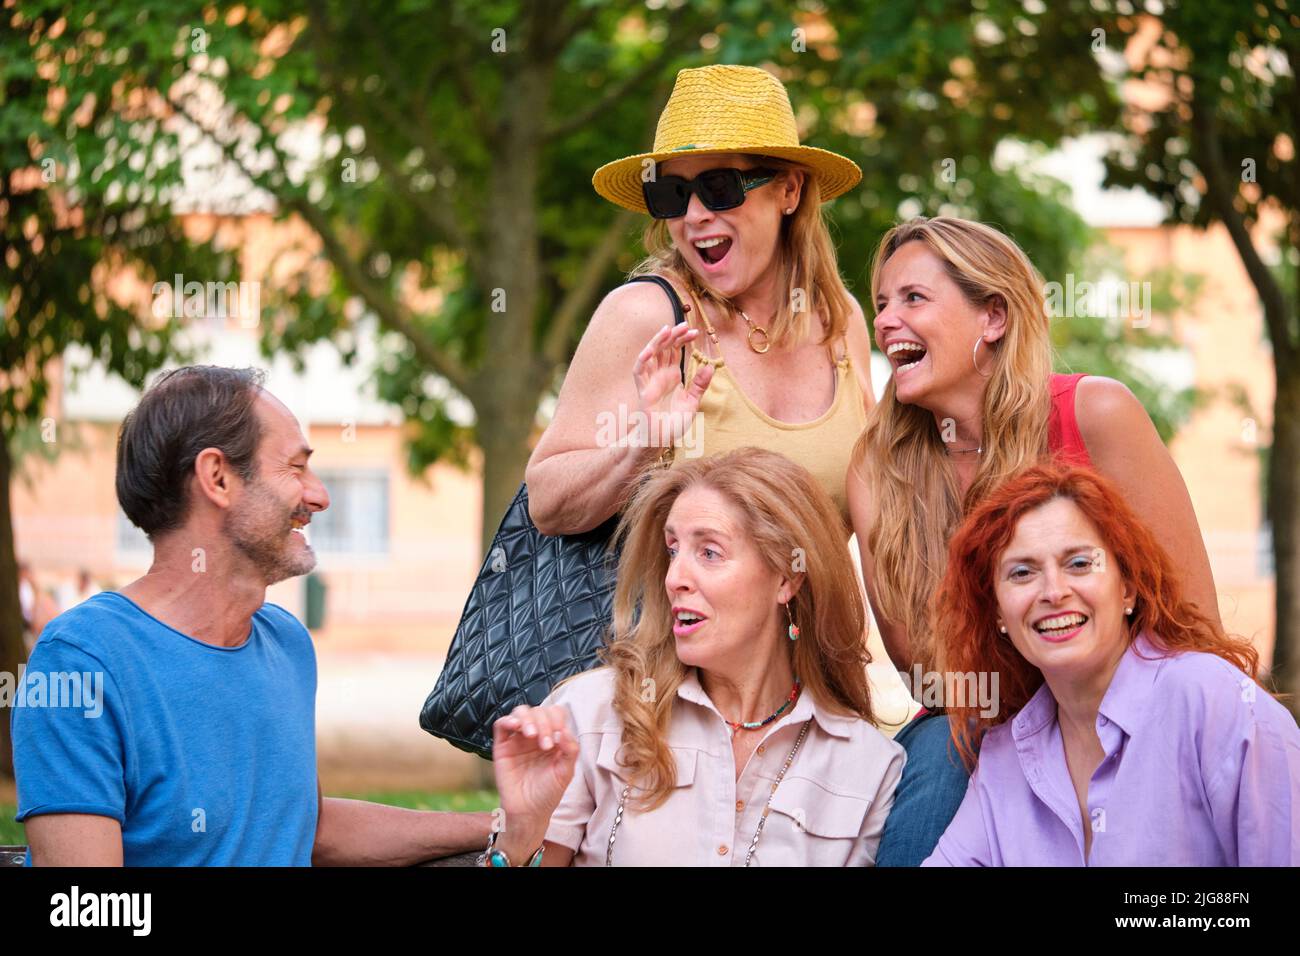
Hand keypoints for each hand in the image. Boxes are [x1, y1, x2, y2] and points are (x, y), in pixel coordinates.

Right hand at [491, 704, 578, 854]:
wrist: (529, 812)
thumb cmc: (548, 792)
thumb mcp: (566, 772)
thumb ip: (570, 750)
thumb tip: (563, 730)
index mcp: (553, 737)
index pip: (555, 714)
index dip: (557, 719)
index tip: (559, 734)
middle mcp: (535, 735)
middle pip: (539, 711)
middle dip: (544, 723)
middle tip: (546, 745)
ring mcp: (518, 739)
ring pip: (520, 713)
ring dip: (528, 719)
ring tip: (532, 735)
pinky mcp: (502, 746)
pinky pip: (501, 725)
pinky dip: (508, 720)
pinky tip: (516, 727)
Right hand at [632, 323, 714, 447]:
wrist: (660, 440)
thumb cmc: (673, 423)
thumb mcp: (692, 402)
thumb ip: (700, 385)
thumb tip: (710, 366)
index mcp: (672, 376)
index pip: (676, 351)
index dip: (683, 340)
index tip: (696, 332)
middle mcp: (660, 375)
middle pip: (664, 348)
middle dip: (673, 336)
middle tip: (684, 325)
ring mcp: (650, 381)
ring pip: (650, 354)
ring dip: (658, 342)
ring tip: (667, 330)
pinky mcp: (642, 390)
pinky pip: (639, 371)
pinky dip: (643, 359)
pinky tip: (650, 349)